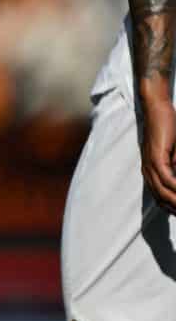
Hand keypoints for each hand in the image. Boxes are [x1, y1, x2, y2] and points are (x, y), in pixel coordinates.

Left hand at [140, 82, 175, 209]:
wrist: (157, 111)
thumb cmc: (169, 130)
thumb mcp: (175, 154)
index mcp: (151, 172)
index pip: (160, 198)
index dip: (172, 209)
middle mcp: (147, 172)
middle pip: (161, 199)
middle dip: (175, 210)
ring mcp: (150, 165)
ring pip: (163, 192)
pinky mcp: (156, 157)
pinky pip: (166, 178)